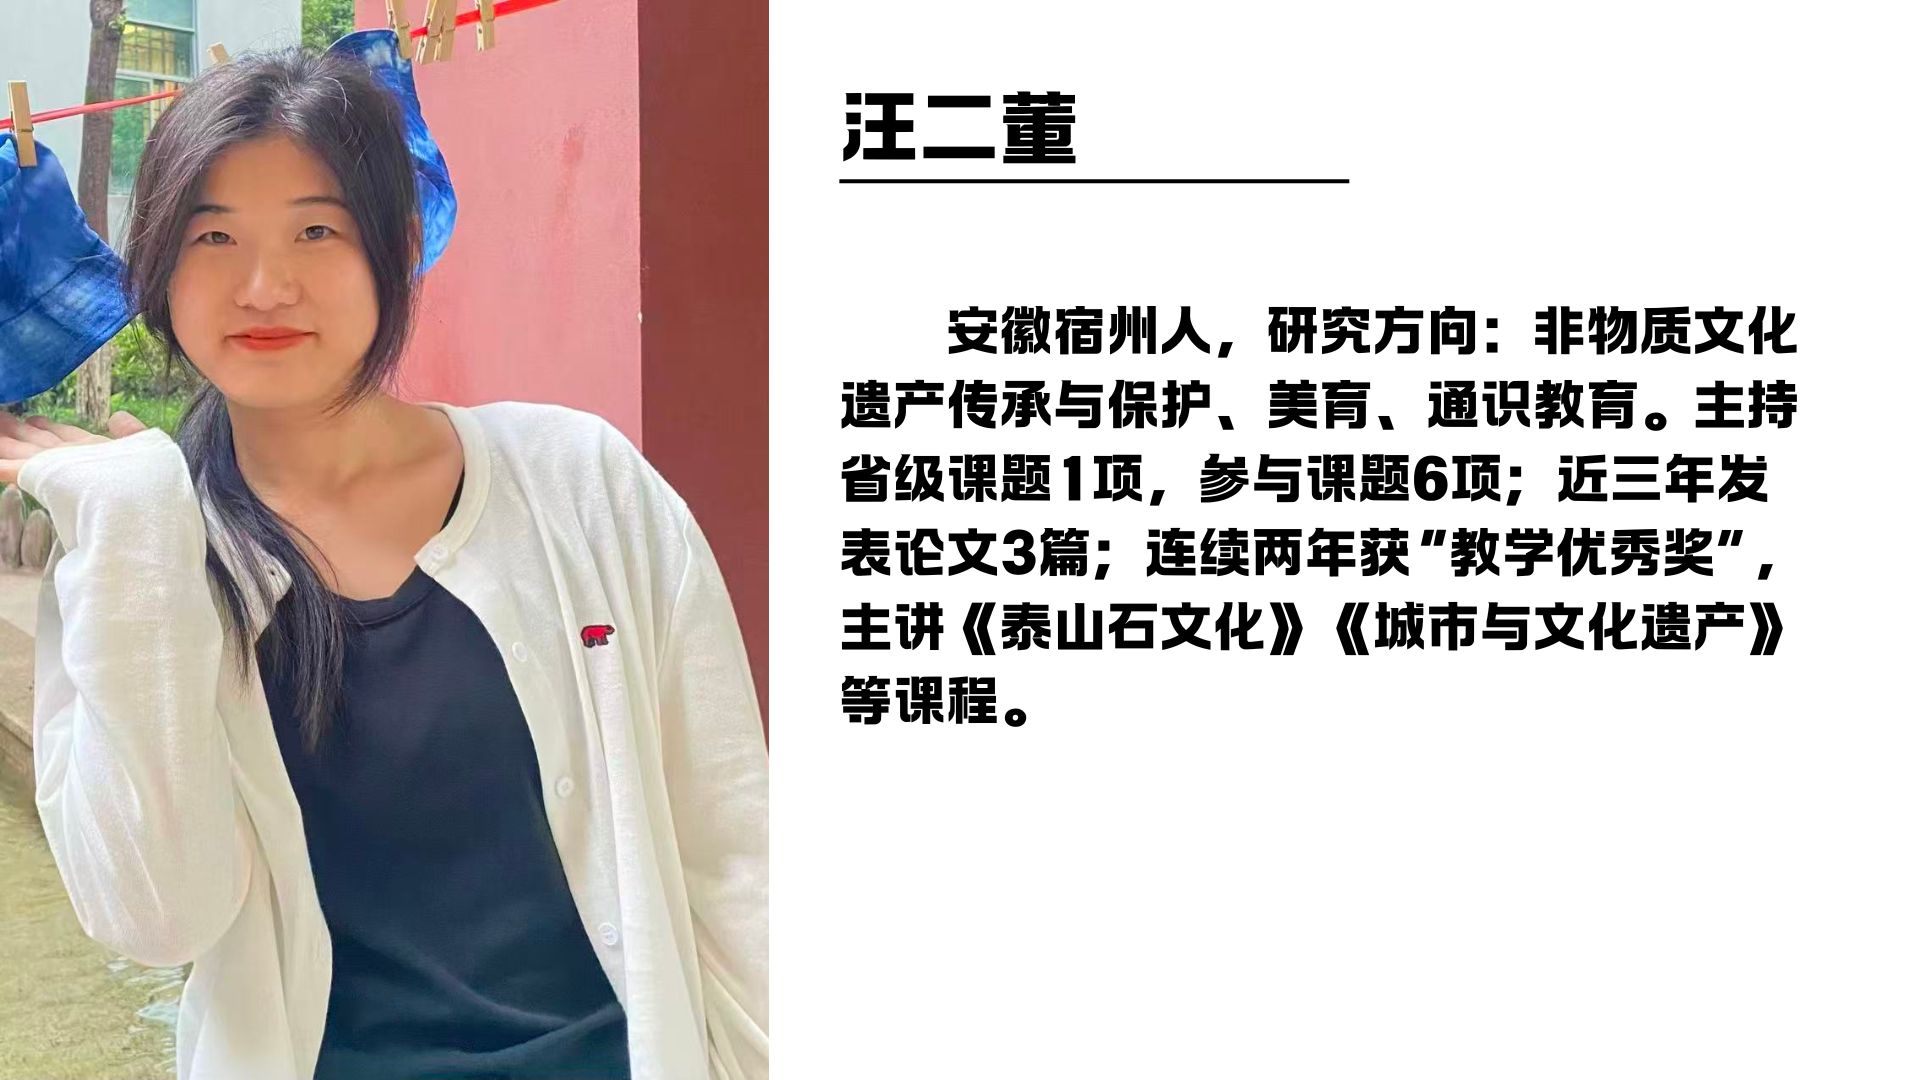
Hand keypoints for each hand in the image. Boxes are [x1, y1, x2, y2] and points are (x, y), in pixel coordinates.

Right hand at [0, 410, 149, 486]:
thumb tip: (116, 417)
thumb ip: (131, 433)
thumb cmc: (151, 484)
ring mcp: (62, 469)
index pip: (64, 435)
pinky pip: (19, 470)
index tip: (32, 419)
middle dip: (17, 430)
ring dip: (8, 441)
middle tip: (0, 418)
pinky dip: (5, 467)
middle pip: (39, 441)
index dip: (47, 427)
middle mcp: (74, 459)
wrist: (146, 512)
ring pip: (27, 451)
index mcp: (94, 450)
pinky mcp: (49, 482)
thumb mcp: (146, 449)